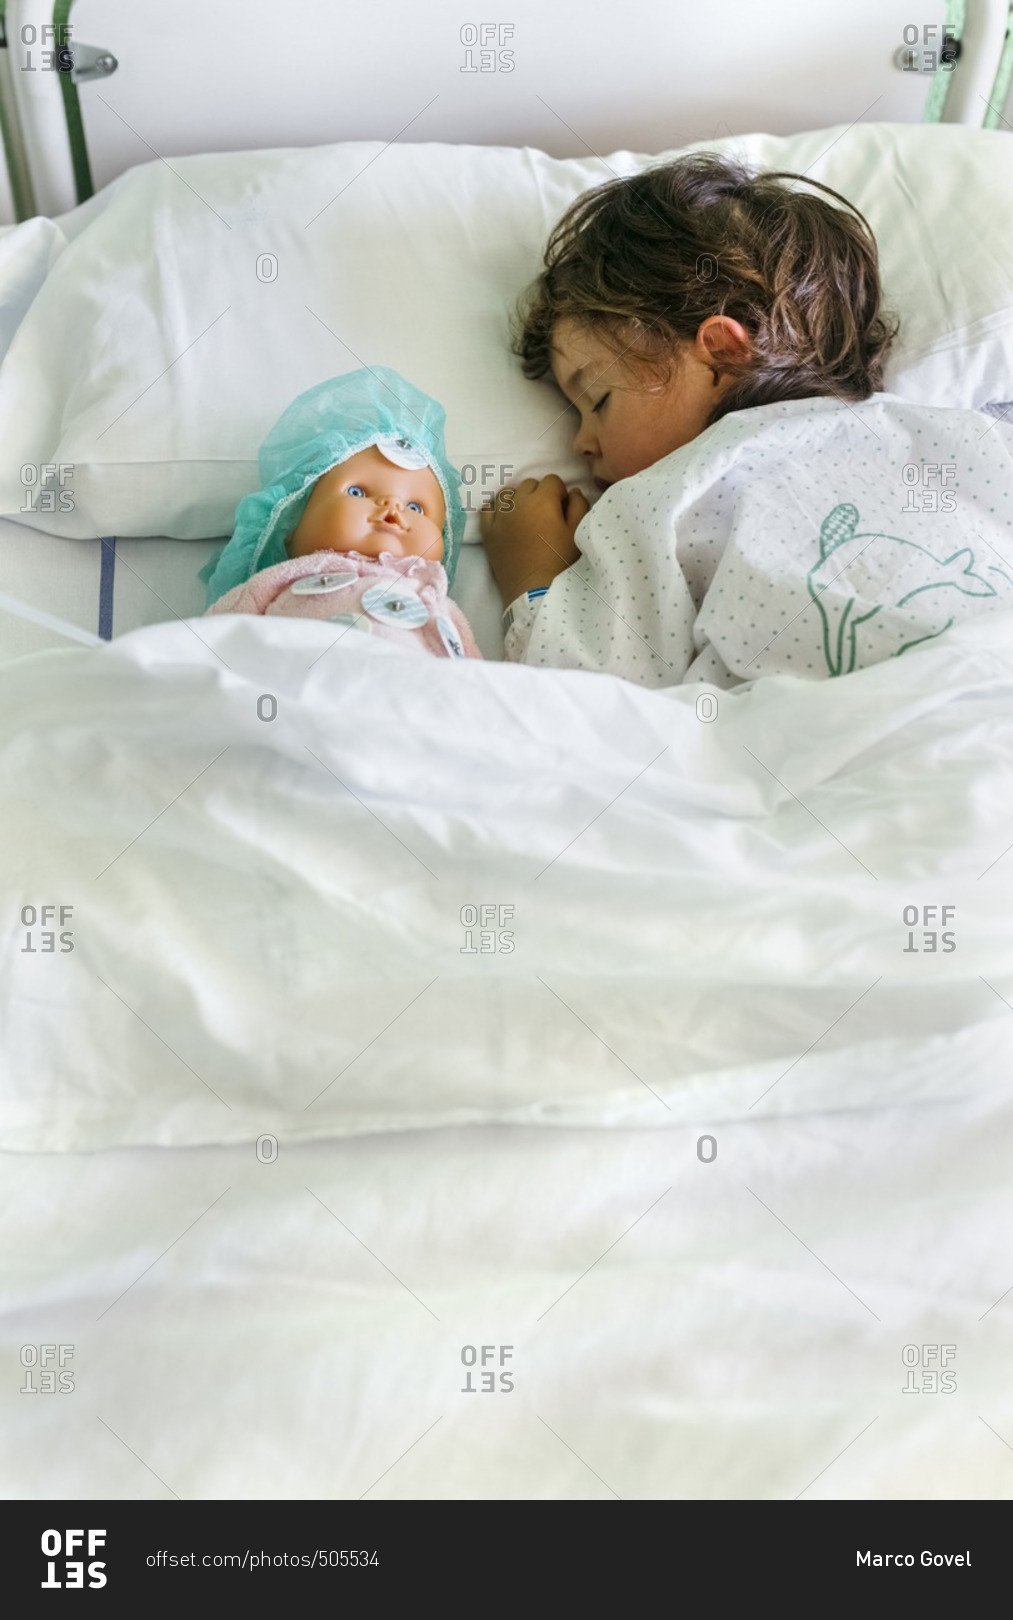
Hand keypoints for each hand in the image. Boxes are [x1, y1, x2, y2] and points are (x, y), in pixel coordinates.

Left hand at [481, 475, 590, 607]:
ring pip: (507, 493)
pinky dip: (496, 509)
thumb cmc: (562, 563)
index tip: (562, 510)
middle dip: (539, 495)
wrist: (535, 592)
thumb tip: (573, 492)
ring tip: (526, 516)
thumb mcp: (578, 533)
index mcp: (542, 501)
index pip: (552, 480)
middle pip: (529, 485)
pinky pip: (487, 509)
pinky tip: (505, 518)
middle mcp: (518, 503)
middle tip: (546, 516)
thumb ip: (579, 506)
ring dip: (518, 499)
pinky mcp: (488, 533)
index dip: (560, 494)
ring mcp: (499, 517)